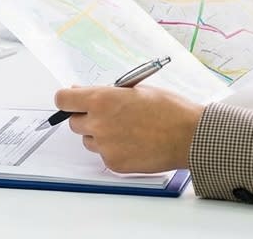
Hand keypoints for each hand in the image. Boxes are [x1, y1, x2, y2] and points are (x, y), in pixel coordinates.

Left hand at [53, 85, 202, 172]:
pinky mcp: (114, 163)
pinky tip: (134, 143)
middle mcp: (98, 124)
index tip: (72, 101)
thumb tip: (82, 93)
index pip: (63, 100)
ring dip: (99, 135)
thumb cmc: (168, 109)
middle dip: (86, 118)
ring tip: (126, 130)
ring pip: (89, 140)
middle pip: (74, 122)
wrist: (189, 136)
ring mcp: (105, 146)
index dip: (68, 100)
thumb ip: (106, 93)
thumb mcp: (135, 89)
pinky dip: (114, 149)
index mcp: (102, 100)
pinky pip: (104, 155)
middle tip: (108, 115)